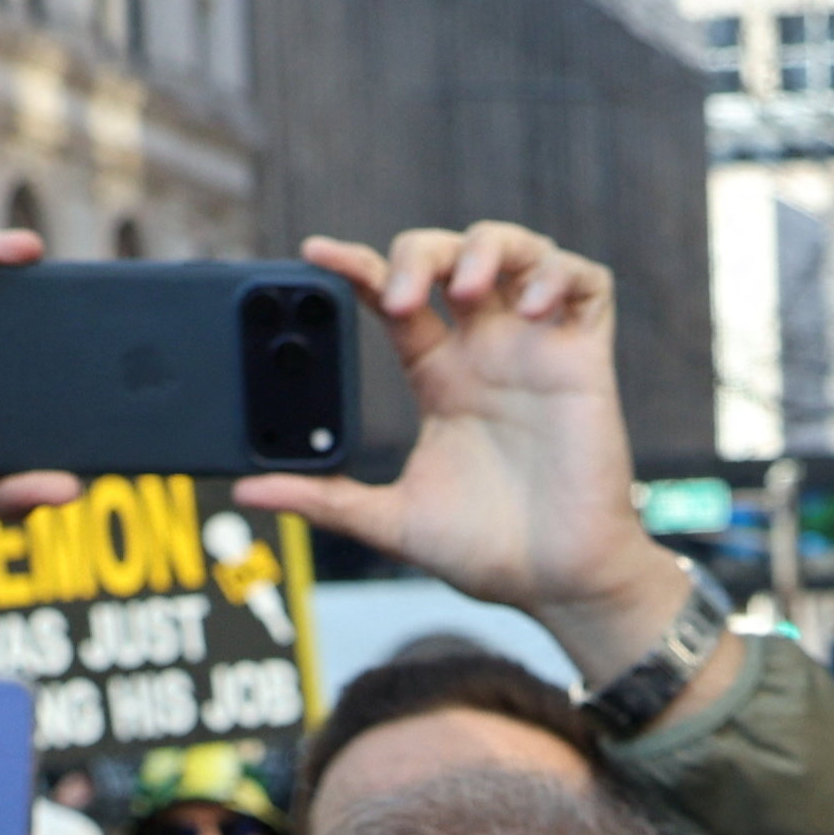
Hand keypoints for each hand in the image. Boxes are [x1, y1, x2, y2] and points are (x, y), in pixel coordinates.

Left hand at [237, 227, 685, 683]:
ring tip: (466, 288)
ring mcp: (536, 351)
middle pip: (449, 256)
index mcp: (438, 378)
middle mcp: (485, 353)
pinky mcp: (586, 361)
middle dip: (420, 254)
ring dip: (487, 248)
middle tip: (402, 297)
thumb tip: (246, 490)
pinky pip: (587, 284)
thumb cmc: (488, 554)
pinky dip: (558, 274)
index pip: (392, 296)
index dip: (359, 265)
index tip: (317, 254)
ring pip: (518, 251)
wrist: (558, 586)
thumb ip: (322, 499)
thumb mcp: (390, 521)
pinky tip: (530, 306)